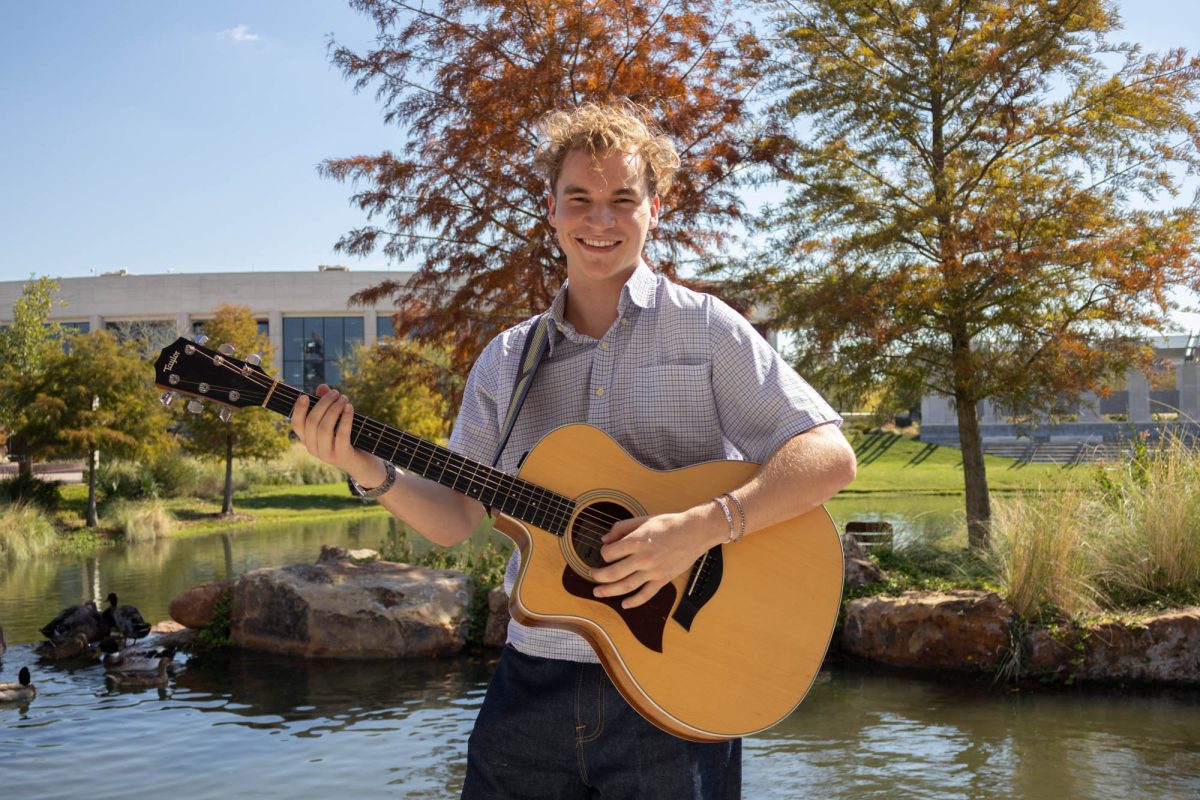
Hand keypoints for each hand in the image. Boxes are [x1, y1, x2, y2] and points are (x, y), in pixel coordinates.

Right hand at [290, 385, 384, 485]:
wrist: (364, 464)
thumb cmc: (348, 439)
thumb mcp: (336, 421)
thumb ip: (326, 404)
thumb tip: (322, 387)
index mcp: (308, 440)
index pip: (296, 424)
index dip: (298, 409)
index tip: (305, 395)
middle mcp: (313, 448)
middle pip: (312, 421)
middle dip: (324, 403)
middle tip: (337, 393)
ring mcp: (326, 454)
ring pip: (324, 427)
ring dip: (335, 409)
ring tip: (345, 398)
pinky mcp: (341, 455)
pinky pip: (341, 434)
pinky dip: (346, 418)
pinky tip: (350, 407)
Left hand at [590, 510, 718, 609]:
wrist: (694, 532)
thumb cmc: (669, 524)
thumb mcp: (643, 520)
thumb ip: (622, 528)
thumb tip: (605, 539)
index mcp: (637, 540)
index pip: (610, 553)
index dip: (603, 552)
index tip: (605, 552)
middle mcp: (643, 557)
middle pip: (613, 573)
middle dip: (598, 576)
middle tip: (592, 575)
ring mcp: (653, 571)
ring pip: (626, 586)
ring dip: (609, 591)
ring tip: (598, 592)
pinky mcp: (663, 579)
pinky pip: (646, 595)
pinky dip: (634, 602)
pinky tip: (624, 604)